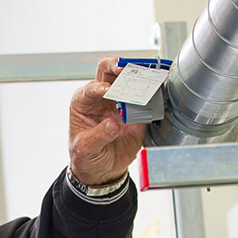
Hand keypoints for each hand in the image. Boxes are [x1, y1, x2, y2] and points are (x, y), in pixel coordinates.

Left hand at [68, 57, 148, 187]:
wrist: (102, 171)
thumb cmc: (86, 156)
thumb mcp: (85, 148)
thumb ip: (98, 135)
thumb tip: (112, 124)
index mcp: (84, 102)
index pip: (91, 87)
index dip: (100, 87)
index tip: (107, 91)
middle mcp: (101, 98)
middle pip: (108, 71)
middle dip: (117, 66)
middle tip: (125, 69)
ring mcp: (119, 103)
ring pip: (128, 80)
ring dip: (136, 77)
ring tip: (143, 80)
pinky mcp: (135, 113)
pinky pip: (144, 100)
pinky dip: (150, 94)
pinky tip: (153, 94)